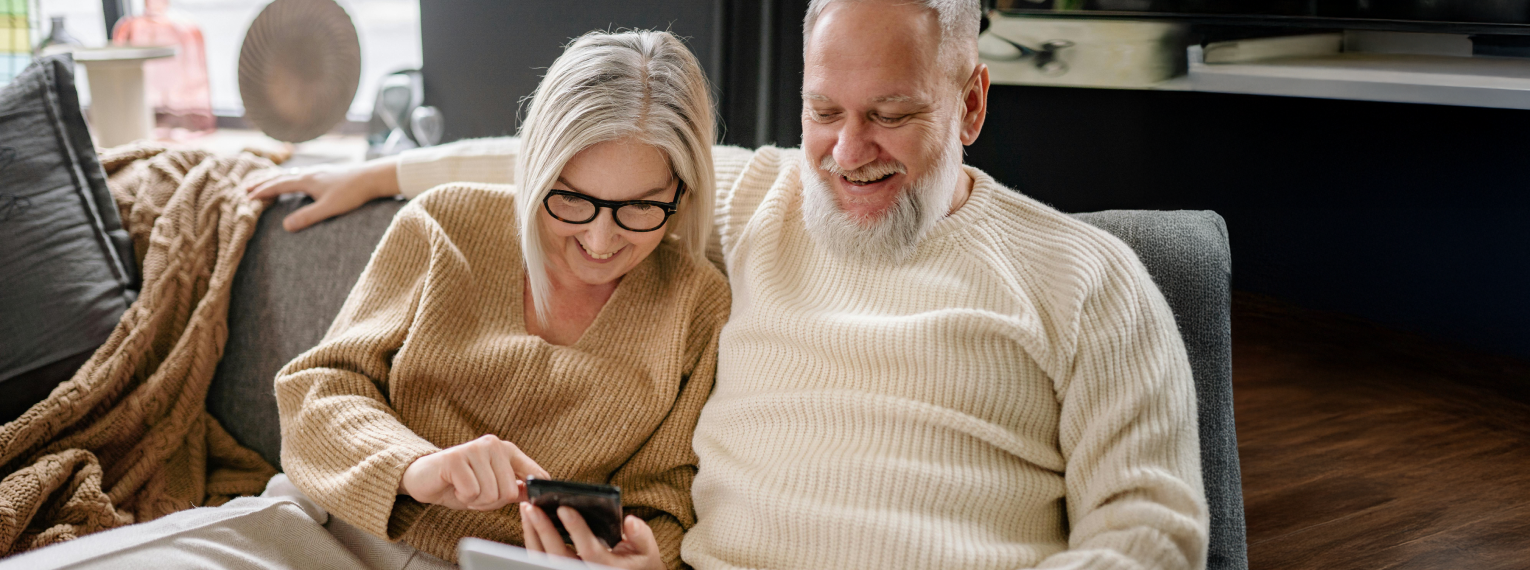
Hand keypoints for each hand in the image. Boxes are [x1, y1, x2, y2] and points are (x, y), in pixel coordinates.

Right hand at [245, 157, 401, 231]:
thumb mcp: (329, 208)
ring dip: (276, 179)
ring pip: (292, 174)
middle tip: (246, 188)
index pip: (278, 185)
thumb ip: (308, 217)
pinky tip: (297, 182)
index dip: (262, 191)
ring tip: (267, 183)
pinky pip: (303, 174)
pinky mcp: (329, 174)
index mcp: (306, 180)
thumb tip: (285, 227)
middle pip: (281, 176)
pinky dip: (291, 178)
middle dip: (263, 183)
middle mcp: (310, 173)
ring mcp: (320, 172)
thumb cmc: (353, 193)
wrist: (374, 177)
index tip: (247, 197)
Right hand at [399, 434, 549, 510]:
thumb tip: (537, 494)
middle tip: (476, 493)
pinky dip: (462, 497)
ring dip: (475, 501)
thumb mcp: (493, 488)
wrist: (424, 478)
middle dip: (491, 502)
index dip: (534, 493)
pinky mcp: (456, 457)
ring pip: (490, 494)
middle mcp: (494, 444)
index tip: (530, 501)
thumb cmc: (460, 483)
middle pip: (509, 492)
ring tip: (464, 489)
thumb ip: (515, 489)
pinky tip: (454, 487)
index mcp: (508, 450)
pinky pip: (471, 492)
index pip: (535, 474)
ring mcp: (475, 448)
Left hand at [520, 502, 663, 569]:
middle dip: (543, 530)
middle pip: (558, 556)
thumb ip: (640, 535)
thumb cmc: (639, 561)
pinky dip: (532, 540)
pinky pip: (540, 559)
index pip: (589, 550)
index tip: (564, 508)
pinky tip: (529, 521)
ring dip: (532, 534)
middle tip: (531, 506)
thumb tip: (630, 521)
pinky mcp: (561, 569)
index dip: (576, 529)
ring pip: (544, 559)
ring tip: (526, 509)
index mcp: (608, 567)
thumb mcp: (647, 549)